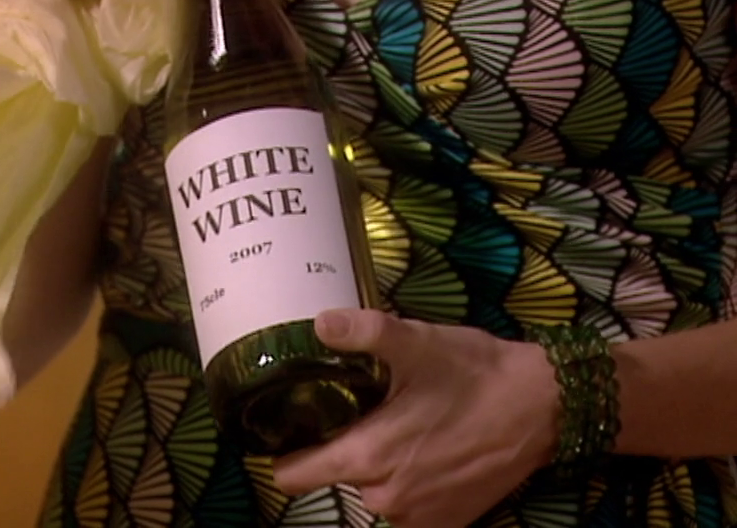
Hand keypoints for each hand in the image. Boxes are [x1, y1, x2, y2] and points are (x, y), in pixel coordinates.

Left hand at [272, 310, 560, 526]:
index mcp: (367, 456)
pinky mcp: (448, 524)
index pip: (294, 476)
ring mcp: (418, 516)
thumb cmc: (474, 373)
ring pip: (372, 493)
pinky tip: (428, 452)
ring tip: (403, 428)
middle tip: (364, 415)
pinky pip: (408, 507)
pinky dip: (410, 485)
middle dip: (342, 451)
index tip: (291, 429)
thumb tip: (319, 322)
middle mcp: (385, 498)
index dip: (285, 454)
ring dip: (379, 469)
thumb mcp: (417, 343)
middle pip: (335, 479)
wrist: (545, 408)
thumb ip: (364, 332)